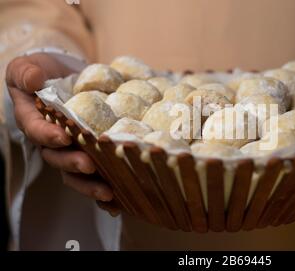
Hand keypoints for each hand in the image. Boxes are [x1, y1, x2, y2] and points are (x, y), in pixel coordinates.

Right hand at [6, 53, 113, 205]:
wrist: (66, 76)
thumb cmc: (44, 73)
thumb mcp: (28, 67)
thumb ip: (26, 73)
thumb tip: (33, 79)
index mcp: (34, 121)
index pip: (37, 131)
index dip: (48, 136)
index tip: (62, 137)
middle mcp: (51, 141)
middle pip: (58, 159)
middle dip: (72, 164)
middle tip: (89, 166)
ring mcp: (71, 150)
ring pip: (75, 173)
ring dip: (90, 185)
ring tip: (108, 192)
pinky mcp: (90, 154)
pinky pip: (94, 176)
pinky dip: (103, 192)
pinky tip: (118, 203)